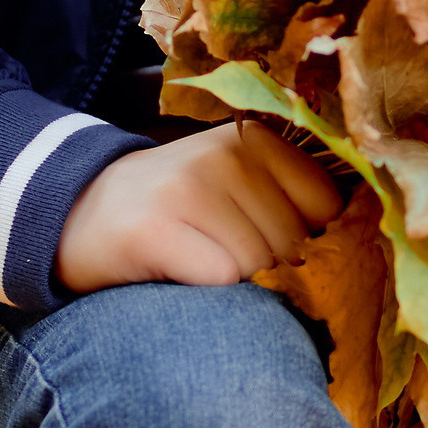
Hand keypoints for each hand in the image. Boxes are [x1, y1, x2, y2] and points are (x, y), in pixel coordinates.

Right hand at [55, 118, 345, 294]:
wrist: (75, 213)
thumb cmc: (173, 208)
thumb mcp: (232, 181)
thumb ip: (289, 197)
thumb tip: (353, 240)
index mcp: (255, 138)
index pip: (326, 206)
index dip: (302, 236)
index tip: (258, 232)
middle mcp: (225, 154)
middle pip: (291, 242)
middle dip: (264, 263)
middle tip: (213, 247)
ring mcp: (188, 187)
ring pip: (256, 265)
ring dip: (230, 278)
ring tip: (192, 255)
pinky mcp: (155, 228)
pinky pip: (219, 278)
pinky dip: (203, 289)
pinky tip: (175, 269)